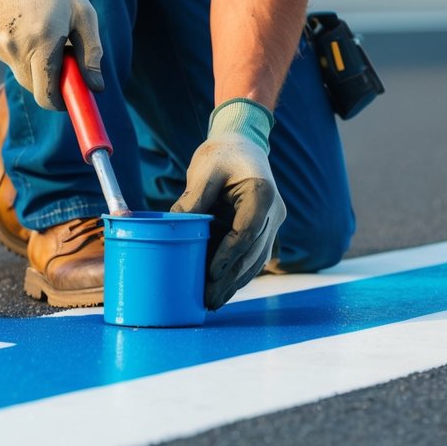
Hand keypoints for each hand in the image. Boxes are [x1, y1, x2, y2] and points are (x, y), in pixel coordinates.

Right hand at [0, 0, 103, 109]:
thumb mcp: (85, 17)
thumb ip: (91, 55)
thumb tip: (95, 88)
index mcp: (43, 42)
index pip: (46, 95)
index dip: (59, 102)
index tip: (68, 98)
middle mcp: (16, 46)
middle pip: (33, 87)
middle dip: (49, 81)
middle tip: (62, 56)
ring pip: (20, 73)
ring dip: (34, 64)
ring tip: (43, 33)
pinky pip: (7, 59)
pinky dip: (18, 52)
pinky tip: (25, 27)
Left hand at [171, 100, 285, 309]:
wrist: (241, 143)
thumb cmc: (222, 153)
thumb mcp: (204, 171)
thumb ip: (193, 198)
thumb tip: (173, 227)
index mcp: (262, 193)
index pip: (248, 231)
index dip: (230, 254)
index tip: (211, 272)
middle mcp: (273, 211)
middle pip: (254, 252)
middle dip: (232, 279)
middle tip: (209, 300)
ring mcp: (271, 222)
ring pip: (257, 259)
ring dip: (236, 282)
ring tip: (214, 302)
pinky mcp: (262, 229)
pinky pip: (252, 255)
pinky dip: (237, 272)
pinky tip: (221, 289)